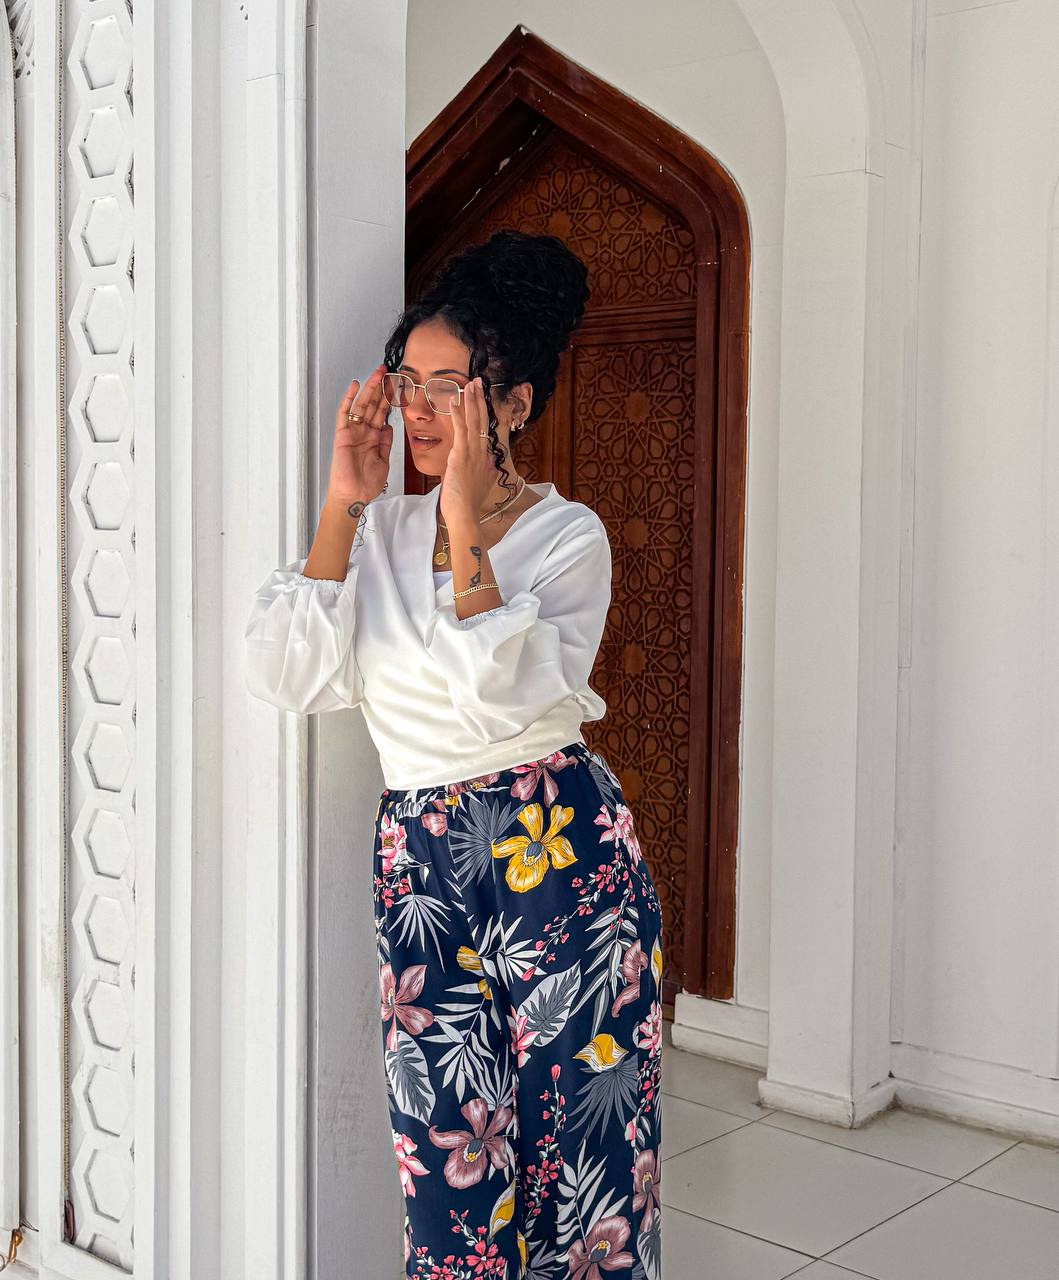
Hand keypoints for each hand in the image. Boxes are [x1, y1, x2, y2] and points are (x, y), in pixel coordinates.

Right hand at [327, 364, 392, 507]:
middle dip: (380, 387)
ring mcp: (353, 432)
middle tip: (387, 371)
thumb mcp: (384, 461)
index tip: (397, 385)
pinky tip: (355, 386)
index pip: (383, 412)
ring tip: (377, 373)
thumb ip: (386, 443)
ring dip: (369, 388)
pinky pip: (344, 413)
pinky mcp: (342, 434)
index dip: (389, 398)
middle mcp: (363, 432)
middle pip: (373, 404)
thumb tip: (389, 426)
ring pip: (361, 404)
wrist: (354, 495)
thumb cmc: (366, 483)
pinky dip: (349, 399)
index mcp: (374, 438)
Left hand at [439, 376, 505, 527]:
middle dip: (480, 399)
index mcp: (485, 458)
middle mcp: (482, 453)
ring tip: (469, 384)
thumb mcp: (477, 484)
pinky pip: (461, 430)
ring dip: (471, 400)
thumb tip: (487, 465)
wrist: (465, 515)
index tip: (480, 397)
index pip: (484, 429)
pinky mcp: (461, 456)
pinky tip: (454, 401)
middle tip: (478, 381)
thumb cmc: (467, 505)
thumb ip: (481, 471)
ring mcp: (473, 453)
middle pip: (482, 420)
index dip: (482, 412)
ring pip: (474, 421)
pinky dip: (458, 414)